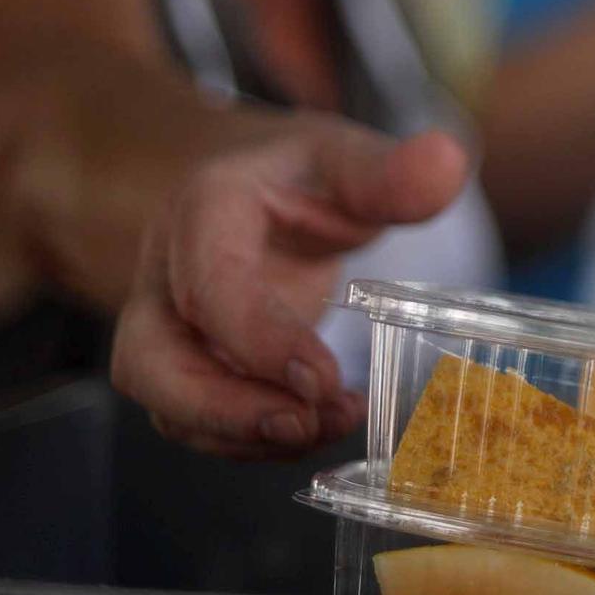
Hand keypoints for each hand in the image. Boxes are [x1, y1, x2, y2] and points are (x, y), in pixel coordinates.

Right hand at [110, 122, 467, 458]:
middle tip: (306, 426)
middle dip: (222, 410)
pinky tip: (323, 424)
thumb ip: (392, 171)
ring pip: (169, 401)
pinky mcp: (192, 362)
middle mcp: (167, 271)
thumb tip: (446, 163)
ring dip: (246, 431)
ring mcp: (170, 324)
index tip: (324, 378)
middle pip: (149, 360)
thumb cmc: (304, 174)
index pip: (208, 283)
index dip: (258, 339)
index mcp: (205, 208)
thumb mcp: (350, 158)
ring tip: (333, 424)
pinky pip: (200, 418)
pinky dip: (255, 437)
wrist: (261, 186)